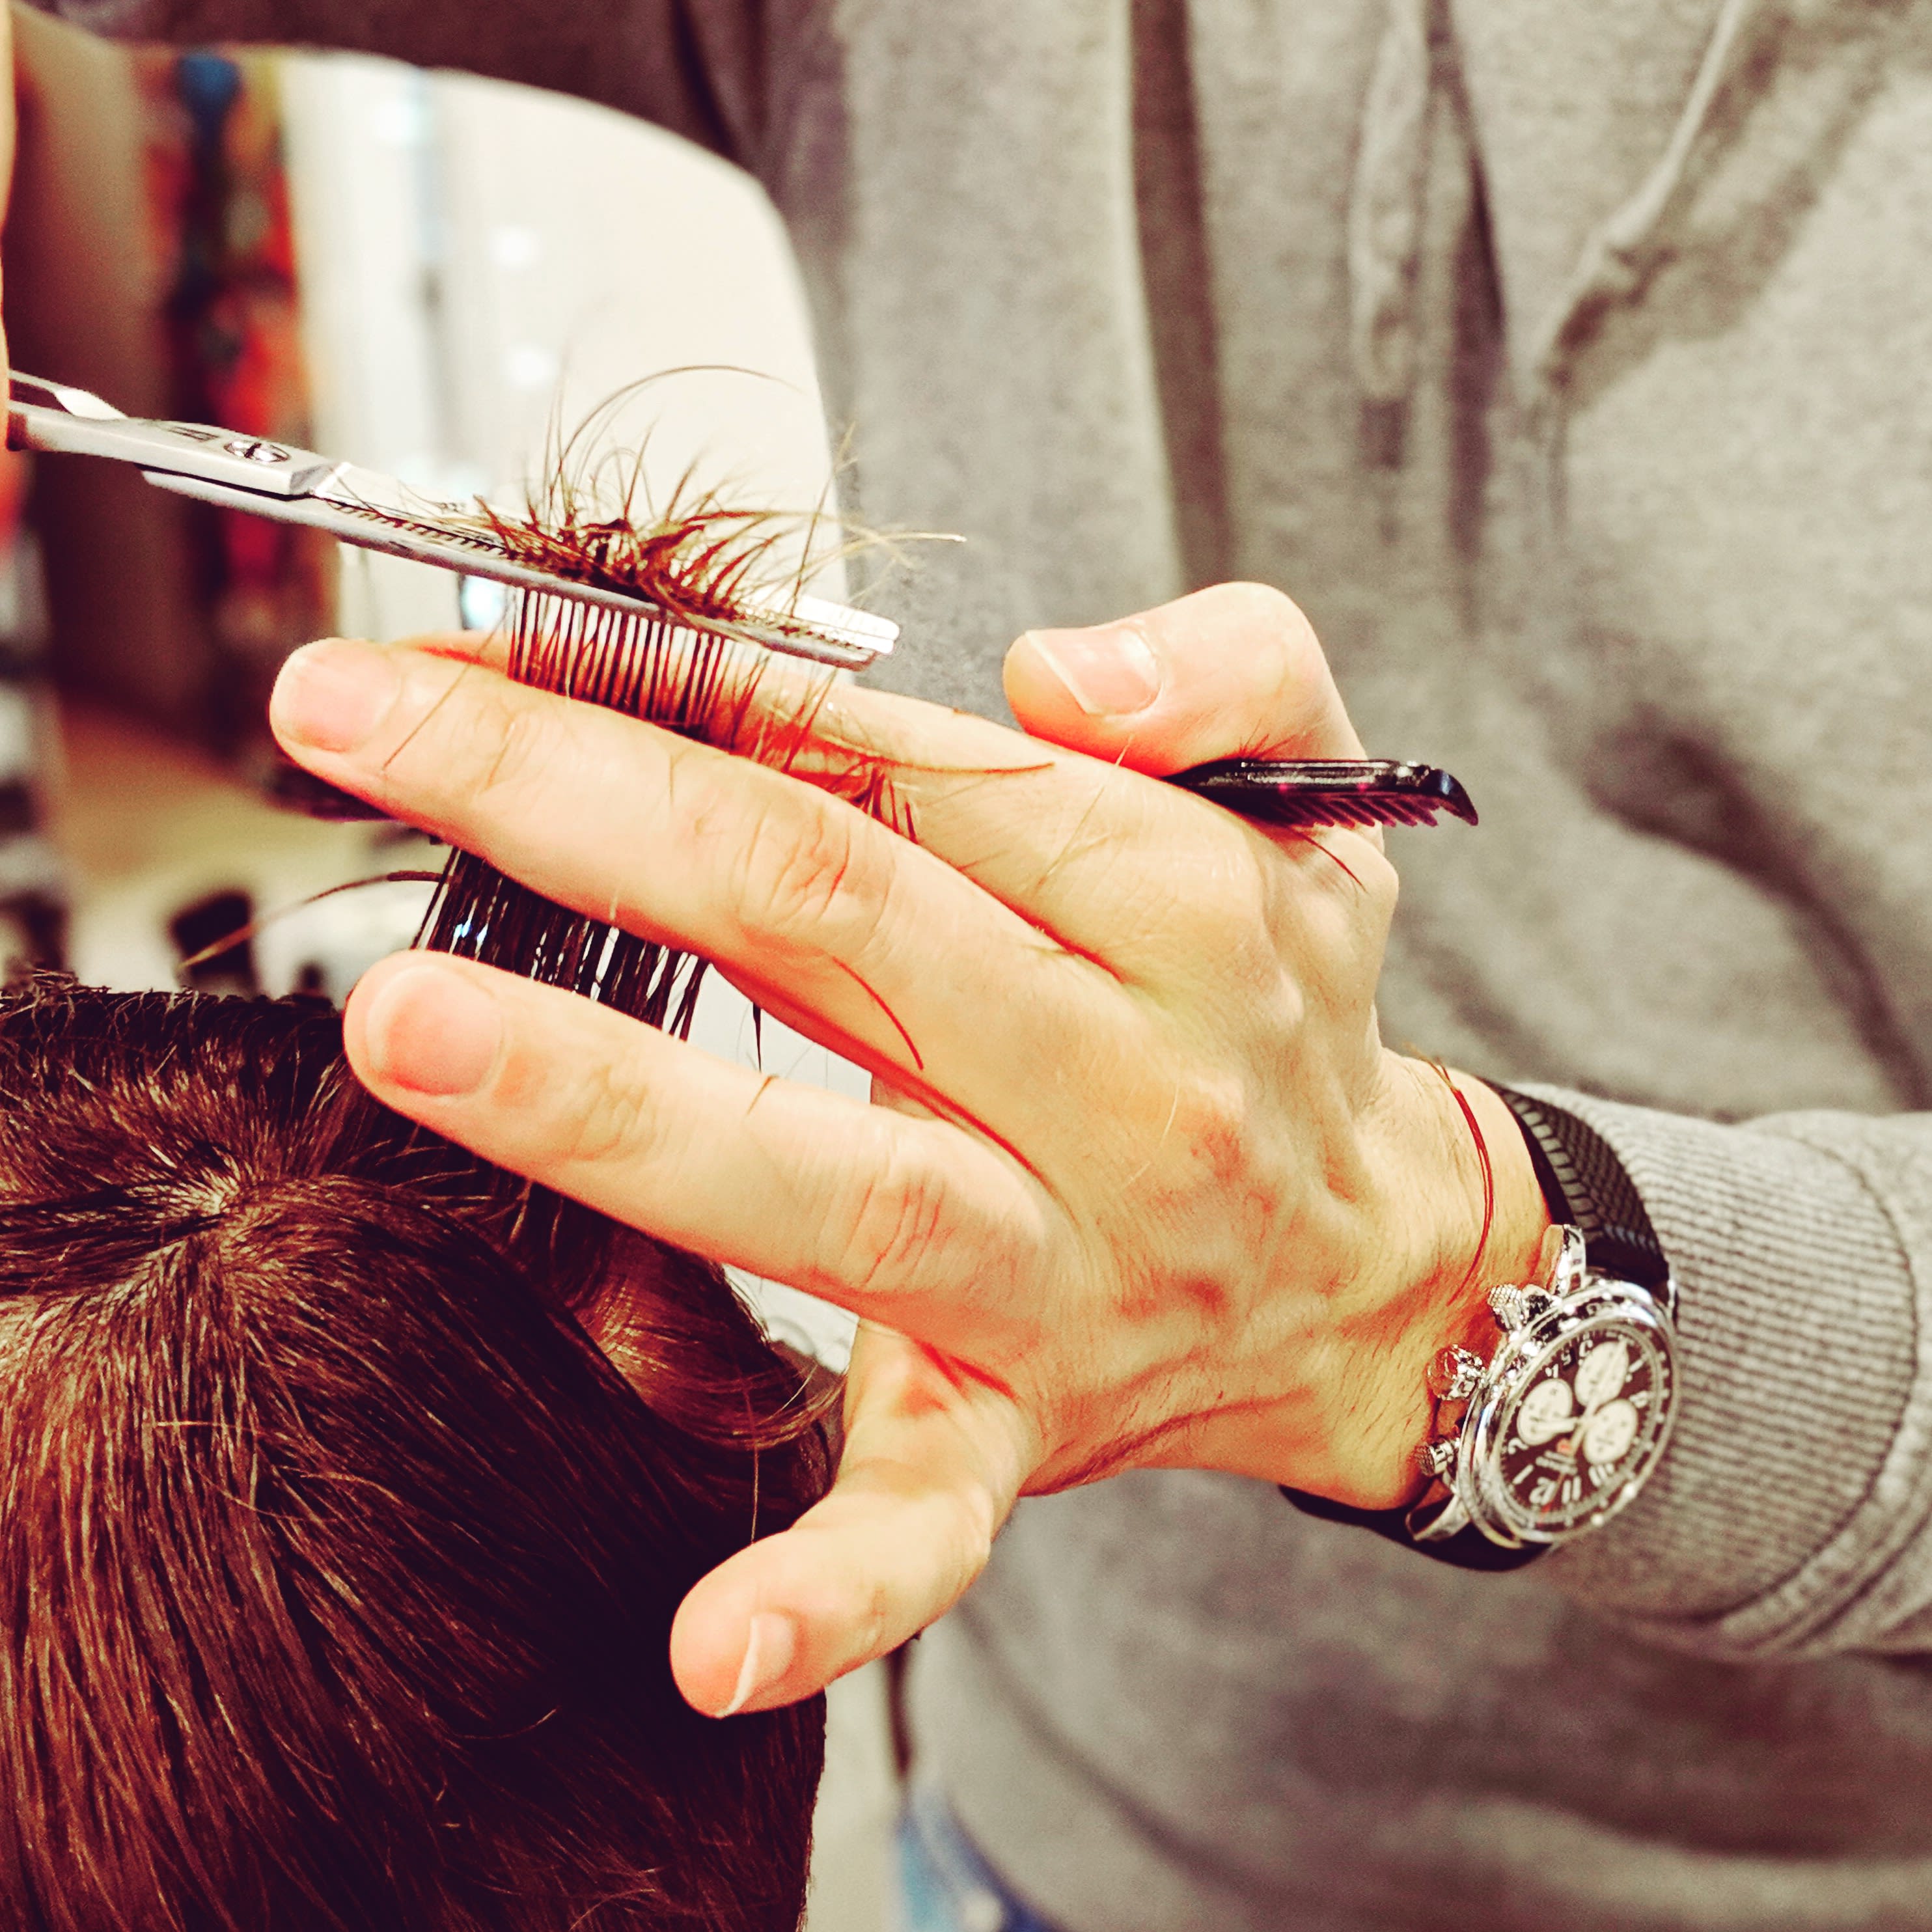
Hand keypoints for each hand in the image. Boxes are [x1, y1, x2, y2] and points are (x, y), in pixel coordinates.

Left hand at [268, 582, 1548, 1715]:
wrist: (1372, 1270)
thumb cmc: (1280, 1004)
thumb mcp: (1321, 798)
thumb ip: (1226, 675)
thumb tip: (1049, 671)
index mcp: (1176, 904)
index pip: (905, 766)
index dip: (691, 683)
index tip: (487, 639)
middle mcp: (1122, 1089)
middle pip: (830, 923)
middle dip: (581, 808)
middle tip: (353, 725)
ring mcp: (1063, 1274)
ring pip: (835, 1186)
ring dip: (614, 1109)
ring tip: (404, 1025)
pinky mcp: (1025, 1426)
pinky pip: (936, 1516)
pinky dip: (835, 1586)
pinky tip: (703, 1644)